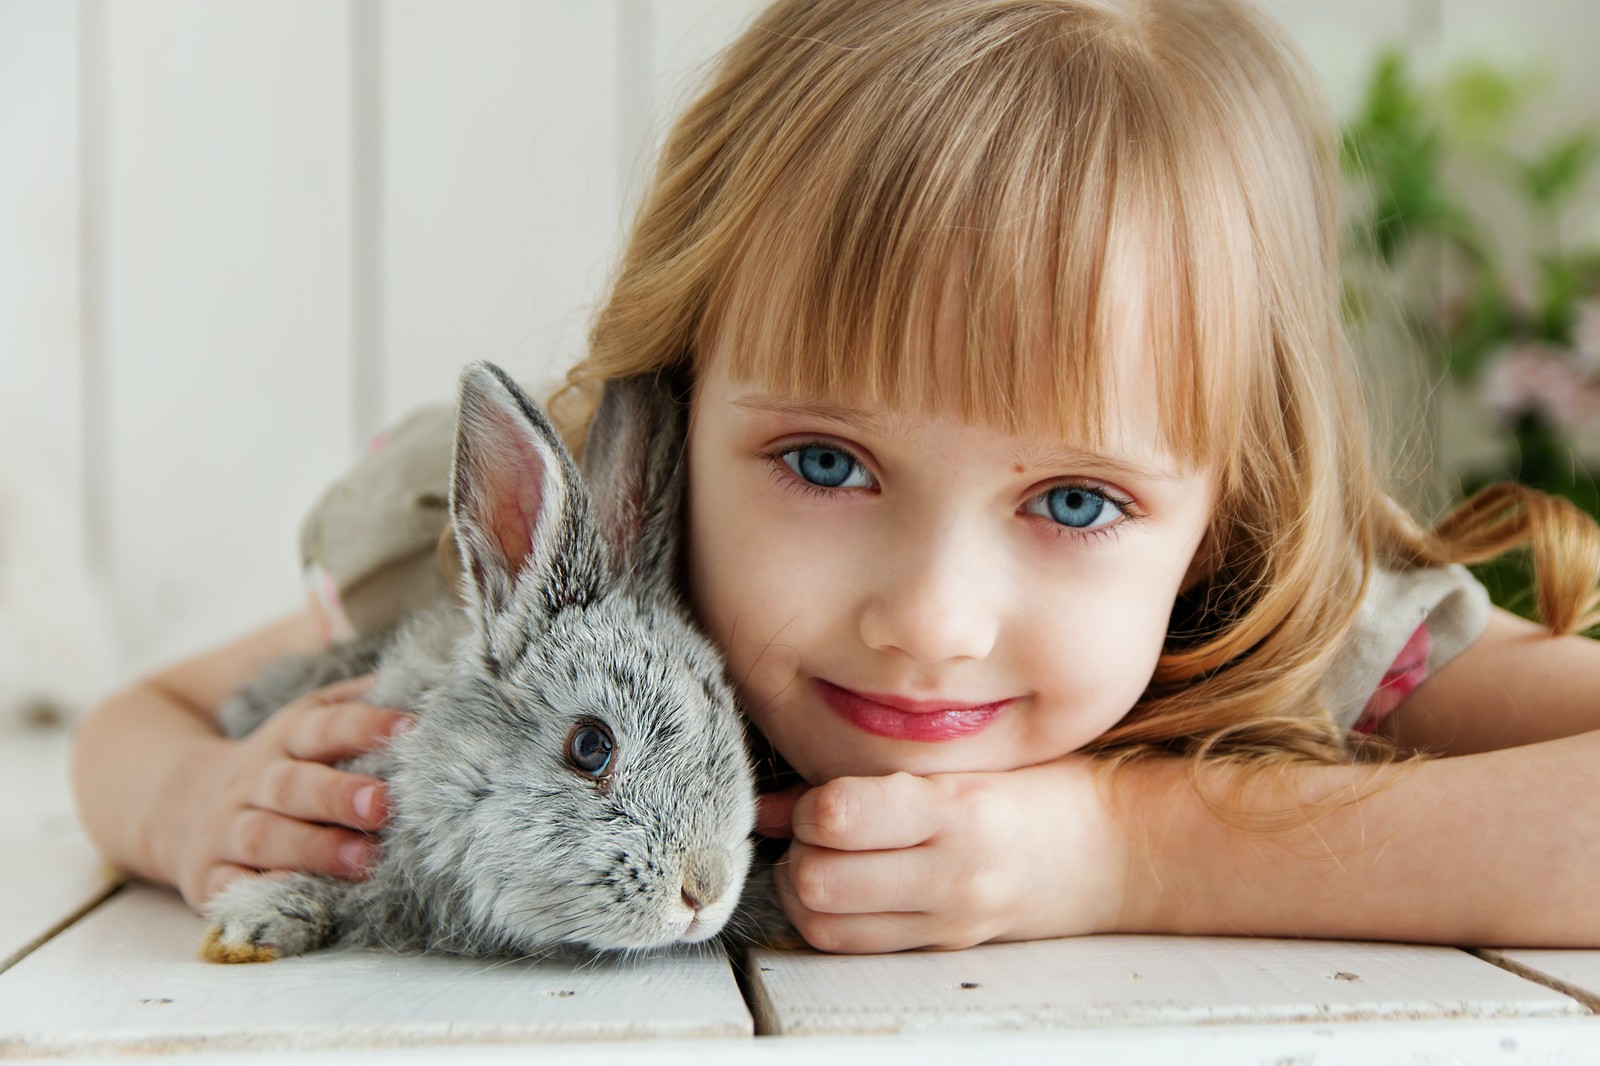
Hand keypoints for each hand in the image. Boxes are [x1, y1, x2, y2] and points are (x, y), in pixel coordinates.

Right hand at [158, 675, 411, 908]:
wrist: (175, 801)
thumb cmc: (281, 764)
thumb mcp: (306, 720)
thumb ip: (356, 699)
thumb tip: (419, 670)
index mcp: (285, 739)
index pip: (324, 725)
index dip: (365, 725)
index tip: (410, 728)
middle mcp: (253, 782)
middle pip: (292, 785)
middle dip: (338, 795)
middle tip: (384, 803)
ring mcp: (226, 830)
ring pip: (265, 837)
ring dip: (314, 849)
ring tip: (364, 860)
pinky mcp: (208, 877)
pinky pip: (231, 888)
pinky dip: (264, 894)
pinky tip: (302, 899)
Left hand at [759, 759, 1128, 952]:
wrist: (1120, 852)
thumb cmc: (1048, 791)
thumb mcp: (967, 764)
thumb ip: (876, 779)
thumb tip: (774, 806)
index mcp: (958, 809)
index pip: (839, 815)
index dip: (808, 805)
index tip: (821, 797)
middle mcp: (952, 873)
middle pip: (818, 880)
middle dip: (797, 853)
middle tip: (813, 833)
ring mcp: (949, 919)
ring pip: (826, 926)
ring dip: (805, 893)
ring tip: (825, 862)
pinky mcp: (946, 948)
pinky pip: (856, 948)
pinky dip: (832, 921)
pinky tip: (846, 890)